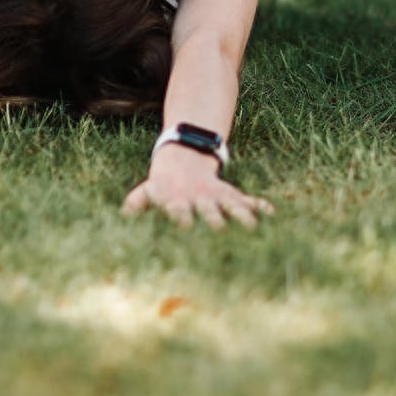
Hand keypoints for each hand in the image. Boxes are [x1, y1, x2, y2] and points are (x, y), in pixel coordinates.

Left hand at [122, 144, 271, 227]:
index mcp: (178, 200)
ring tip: (253, 231)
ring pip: (233, 207)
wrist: (183, 156)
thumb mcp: (146, 192)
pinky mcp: (231, 195)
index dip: (182, 222)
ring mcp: (218, 196)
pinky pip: (248, 201)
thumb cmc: (161, 186)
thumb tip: (122, 218)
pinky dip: (260, 207)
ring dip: (242, 218)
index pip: (180, 213)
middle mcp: (200, 198)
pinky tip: (272, 215)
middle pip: (210, 213)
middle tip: (222, 239)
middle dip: (216, 225)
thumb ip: (135, 205)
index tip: (186, 233)